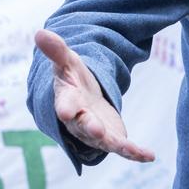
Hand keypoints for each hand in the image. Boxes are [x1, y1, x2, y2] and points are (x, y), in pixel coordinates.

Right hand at [34, 29, 154, 162]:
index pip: (64, 105)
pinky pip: (123, 148)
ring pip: (104, 140)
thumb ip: (57, 50)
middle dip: (90, 128)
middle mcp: (79, 120)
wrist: (82, 99)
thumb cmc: (73, 80)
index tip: (65, 112)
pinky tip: (149, 156)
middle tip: (97, 131)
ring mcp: (96, 132)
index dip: (65, 108)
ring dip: (116, 144)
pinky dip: (135, 153)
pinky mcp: (112, 138)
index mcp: (67, 101)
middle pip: (83, 126)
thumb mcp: (67, 62)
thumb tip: (39, 32)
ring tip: (130, 149)